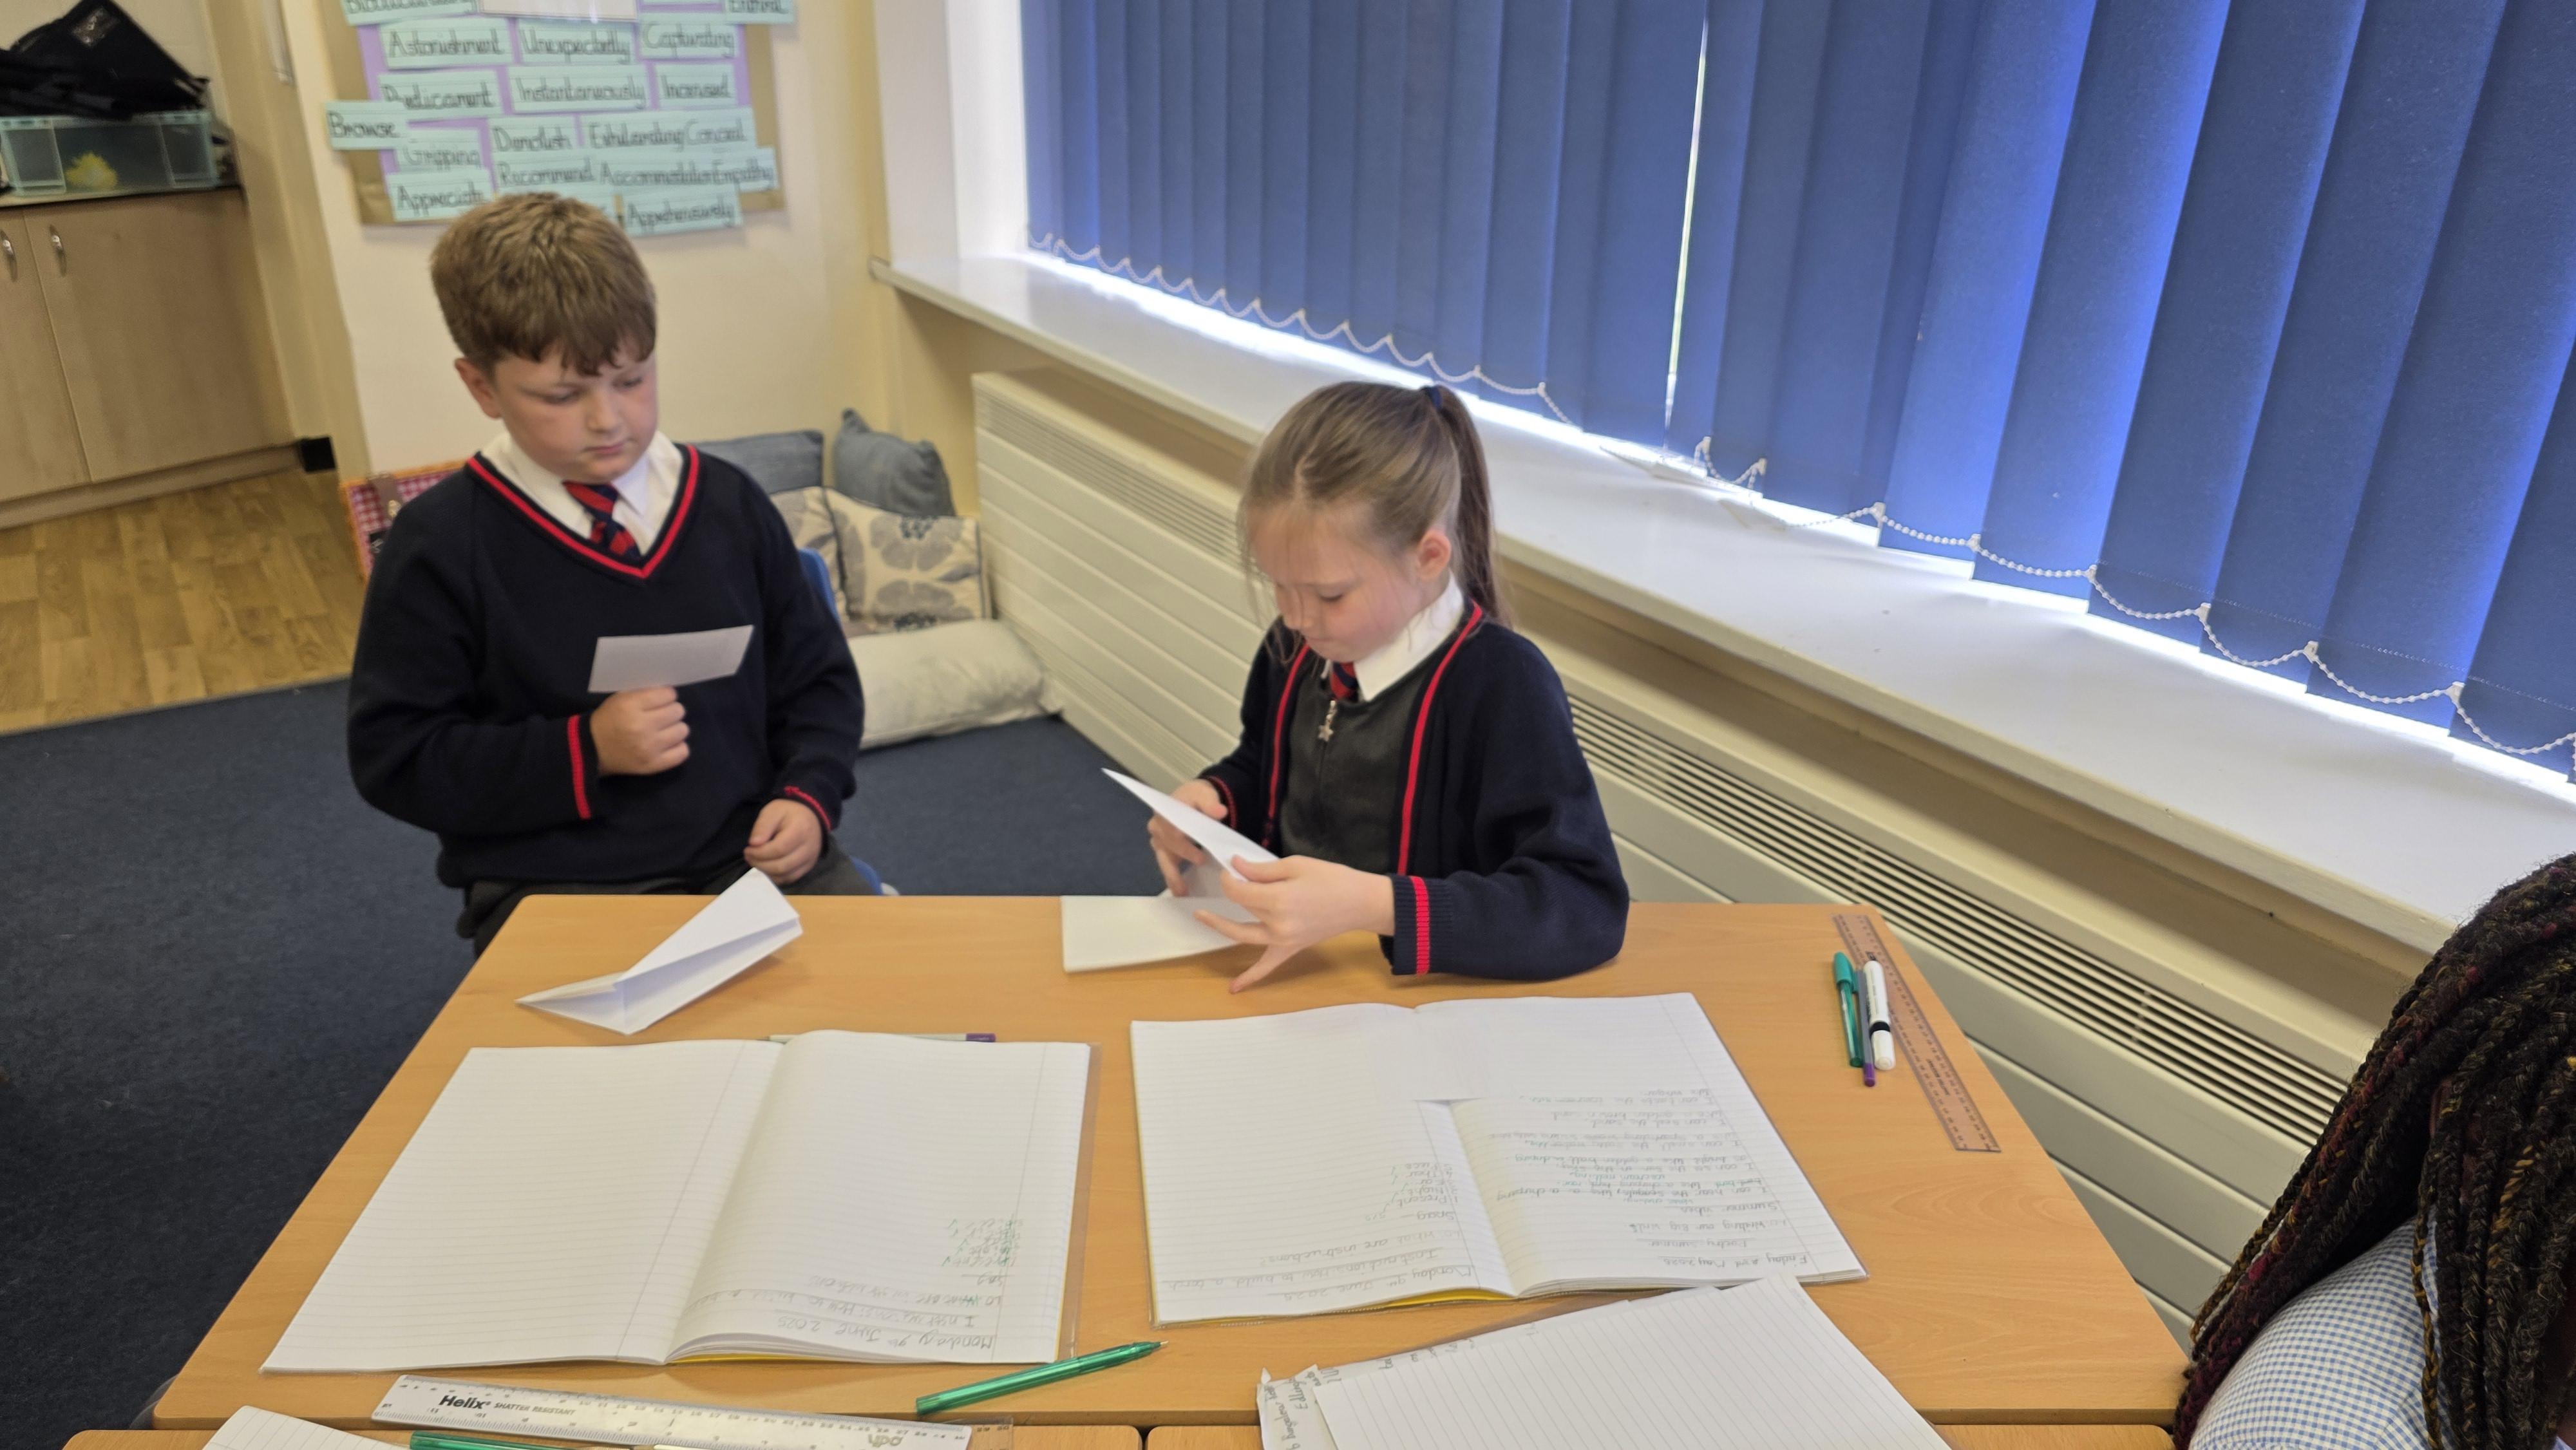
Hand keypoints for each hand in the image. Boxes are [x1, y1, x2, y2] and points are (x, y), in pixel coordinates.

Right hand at [592, 687, 687, 774]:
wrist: (592, 749)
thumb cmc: (609, 719)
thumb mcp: (621, 698)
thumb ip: (645, 694)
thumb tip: (672, 694)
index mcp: (630, 706)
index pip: (668, 695)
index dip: (667, 696)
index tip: (661, 700)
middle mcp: (641, 727)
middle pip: (678, 711)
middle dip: (671, 711)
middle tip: (662, 716)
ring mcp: (649, 748)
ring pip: (682, 730)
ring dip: (675, 728)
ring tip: (664, 730)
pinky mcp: (653, 765)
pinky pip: (682, 752)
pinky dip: (678, 746)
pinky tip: (668, 744)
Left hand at [745, 798, 823, 882]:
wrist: (809, 817)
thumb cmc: (789, 813)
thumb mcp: (773, 811)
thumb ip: (763, 826)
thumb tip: (754, 844)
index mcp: (801, 830)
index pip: (779, 849)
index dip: (760, 853)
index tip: (748, 849)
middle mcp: (809, 848)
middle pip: (782, 866)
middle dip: (760, 864)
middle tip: (749, 856)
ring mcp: (810, 860)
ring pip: (785, 875)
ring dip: (766, 872)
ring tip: (756, 861)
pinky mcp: (808, 867)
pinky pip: (789, 878)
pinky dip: (775, 877)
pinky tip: (766, 867)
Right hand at [1149, 777, 1227, 894]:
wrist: (1191, 801)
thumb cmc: (1196, 798)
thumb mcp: (1205, 795)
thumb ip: (1211, 803)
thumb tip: (1220, 811)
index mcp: (1165, 813)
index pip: (1171, 830)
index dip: (1184, 845)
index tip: (1200, 857)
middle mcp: (1157, 828)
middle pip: (1167, 847)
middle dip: (1182, 860)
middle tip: (1200, 867)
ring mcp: (1159, 842)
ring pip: (1164, 861)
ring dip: (1172, 877)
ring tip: (1182, 892)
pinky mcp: (1164, 852)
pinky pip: (1167, 867)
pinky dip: (1173, 879)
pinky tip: (1181, 893)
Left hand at [1198, 856, 1395, 991]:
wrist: (1359, 902)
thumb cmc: (1331, 879)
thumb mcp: (1295, 865)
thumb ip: (1261, 870)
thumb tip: (1235, 867)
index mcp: (1278, 899)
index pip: (1239, 890)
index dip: (1230, 878)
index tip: (1232, 867)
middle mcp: (1276, 923)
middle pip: (1243, 906)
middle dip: (1234, 890)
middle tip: (1229, 877)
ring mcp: (1282, 940)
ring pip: (1243, 934)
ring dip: (1220, 926)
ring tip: (1201, 915)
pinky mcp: (1289, 949)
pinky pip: (1267, 967)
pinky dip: (1250, 978)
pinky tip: (1233, 989)